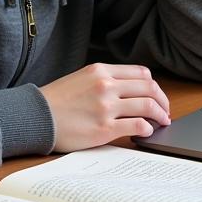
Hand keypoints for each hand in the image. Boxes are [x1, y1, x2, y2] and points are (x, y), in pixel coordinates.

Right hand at [39, 63, 170, 151]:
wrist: (36, 117)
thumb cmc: (56, 100)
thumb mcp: (82, 78)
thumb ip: (105, 80)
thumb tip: (130, 90)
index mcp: (101, 71)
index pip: (141, 73)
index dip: (154, 86)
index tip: (157, 95)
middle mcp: (106, 85)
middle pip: (149, 87)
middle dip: (162, 100)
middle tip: (165, 111)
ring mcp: (106, 107)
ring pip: (147, 105)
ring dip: (160, 115)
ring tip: (162, 122)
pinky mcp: (104, 128)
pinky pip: (137, 125)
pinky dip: (148, 128)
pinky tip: (146, 131)